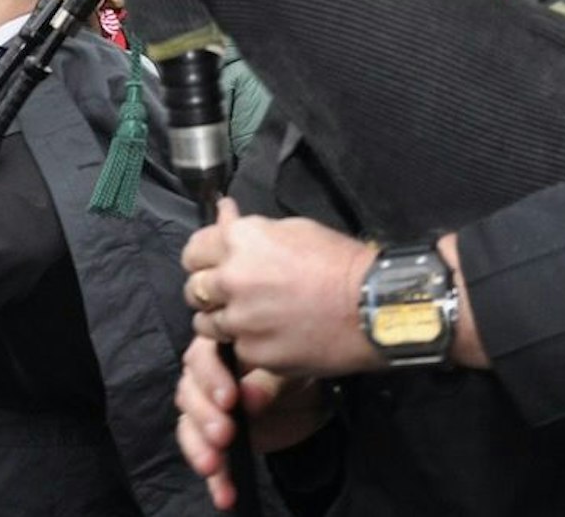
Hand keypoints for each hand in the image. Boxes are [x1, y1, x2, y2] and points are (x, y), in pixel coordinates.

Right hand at [174, 334, 331, 510]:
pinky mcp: (216, 443)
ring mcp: (207, 412)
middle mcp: (206, 379)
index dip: (210, 378)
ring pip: (190, 428)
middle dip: (204, 417)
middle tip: (224, 434)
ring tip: (214, 466)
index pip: (201, 358)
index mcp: (220, 349)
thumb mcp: (289, 370)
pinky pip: (209, 461)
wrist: (312, 400)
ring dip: (199, 449)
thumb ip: (268, 382)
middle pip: (189, 394)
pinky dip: (216, 480)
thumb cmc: (296, 371)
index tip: (229, 400)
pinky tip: (224, 494)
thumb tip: (248, 396)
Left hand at [181, 198, 379, 377]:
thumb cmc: (340, 263)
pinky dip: (247, 344)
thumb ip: (250, 229)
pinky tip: (271, 336)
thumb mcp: (294, 230)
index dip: (203, 259)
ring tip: (252, 318)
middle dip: (210, 292)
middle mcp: (232, 278)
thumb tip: (224, 212)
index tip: (212, 265)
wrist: (371, 308)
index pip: (193, 251)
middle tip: (235, 295)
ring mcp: (240, 319)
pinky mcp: (252, 352)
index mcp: (241, 240)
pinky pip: (234, 348)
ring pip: (206, 324)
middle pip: (194, 289)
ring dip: (223, 321)